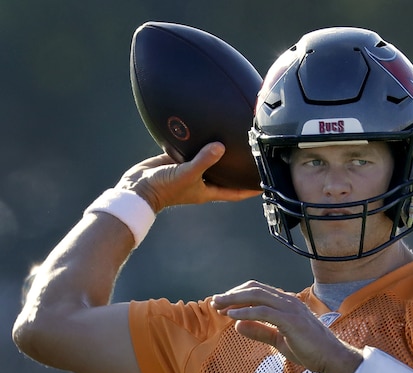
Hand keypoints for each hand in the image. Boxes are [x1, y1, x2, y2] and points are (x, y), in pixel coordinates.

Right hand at [114, 142, 260, 212]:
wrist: (137, 187)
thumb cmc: (163, 188)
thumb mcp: (186, 174)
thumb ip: (203, 161)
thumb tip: (220, 147)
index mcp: (208, 190)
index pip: (236, 191)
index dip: (250, 189)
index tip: (265, 183)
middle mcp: (202, 181)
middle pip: (226, 175)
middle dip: (239, 168)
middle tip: (254, 156)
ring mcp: (191, 170)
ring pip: (211, 161)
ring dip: (221, 153)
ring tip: (235, 140)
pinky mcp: (179, 160)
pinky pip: (194, 150)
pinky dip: (201, 143)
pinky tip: (208, 130)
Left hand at [211, 281, 362, 372]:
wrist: (331, 357)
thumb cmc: (308, 348)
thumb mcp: (278, 340)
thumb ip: (259, 331)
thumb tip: (236, 325)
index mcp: (285, 303)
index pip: (257, 290)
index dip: (238, 294)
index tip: (222, 304)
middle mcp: (287, 300)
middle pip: (254, 289)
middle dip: (232, 294)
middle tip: (214, 302)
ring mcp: (290, 308)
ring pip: (257, 296)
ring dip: (235, 300)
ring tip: (218, 307)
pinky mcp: (290, 320)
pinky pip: (263, 312)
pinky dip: (245, 312)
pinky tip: (232, 316)